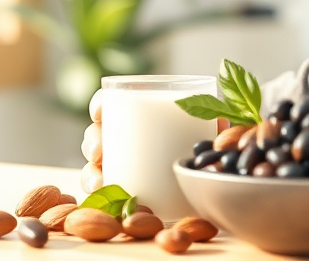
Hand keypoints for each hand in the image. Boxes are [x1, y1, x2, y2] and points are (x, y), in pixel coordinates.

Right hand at [78, 88, 230, 193]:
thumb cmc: (205, 147)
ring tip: (99, 180)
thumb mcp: (211, 133)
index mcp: (143, 116)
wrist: (211, 187)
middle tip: (99, 151)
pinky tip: (103, 206)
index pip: (113, 103)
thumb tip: (218, 124)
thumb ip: (215, 126)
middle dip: (93, 141)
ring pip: (96, 164)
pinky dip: (100, 200)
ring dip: (90, 170)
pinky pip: (104, 195)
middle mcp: (126, 138)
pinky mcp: (123, 192)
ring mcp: (122, 166)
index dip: (100, 105)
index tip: (100, 113)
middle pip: (99, 133)